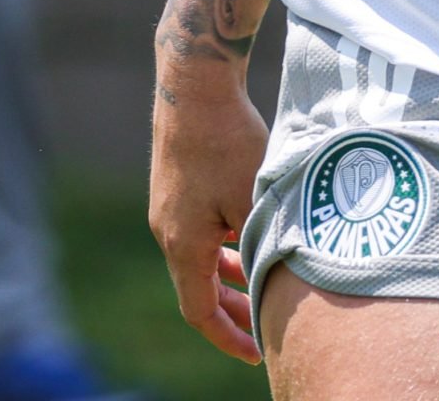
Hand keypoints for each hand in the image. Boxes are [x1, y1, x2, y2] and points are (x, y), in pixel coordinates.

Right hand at [149, 52, 268, 363]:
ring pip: (197, 260)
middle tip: (263, 327)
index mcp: (182, 244)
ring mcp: (167, 209)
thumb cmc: (228, 141)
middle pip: (197, 289)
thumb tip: (272, 273)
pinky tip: (243, 237)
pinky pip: (197, 233)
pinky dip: (219, 247)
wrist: (194, 85)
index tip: (255, 354)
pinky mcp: (174, 187)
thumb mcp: (253, 199)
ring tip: (258, 286)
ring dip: (227, 277)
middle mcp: (166, 231)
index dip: (228, 336)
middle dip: (231, 311)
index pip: (200, 311)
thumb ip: (258, 242)